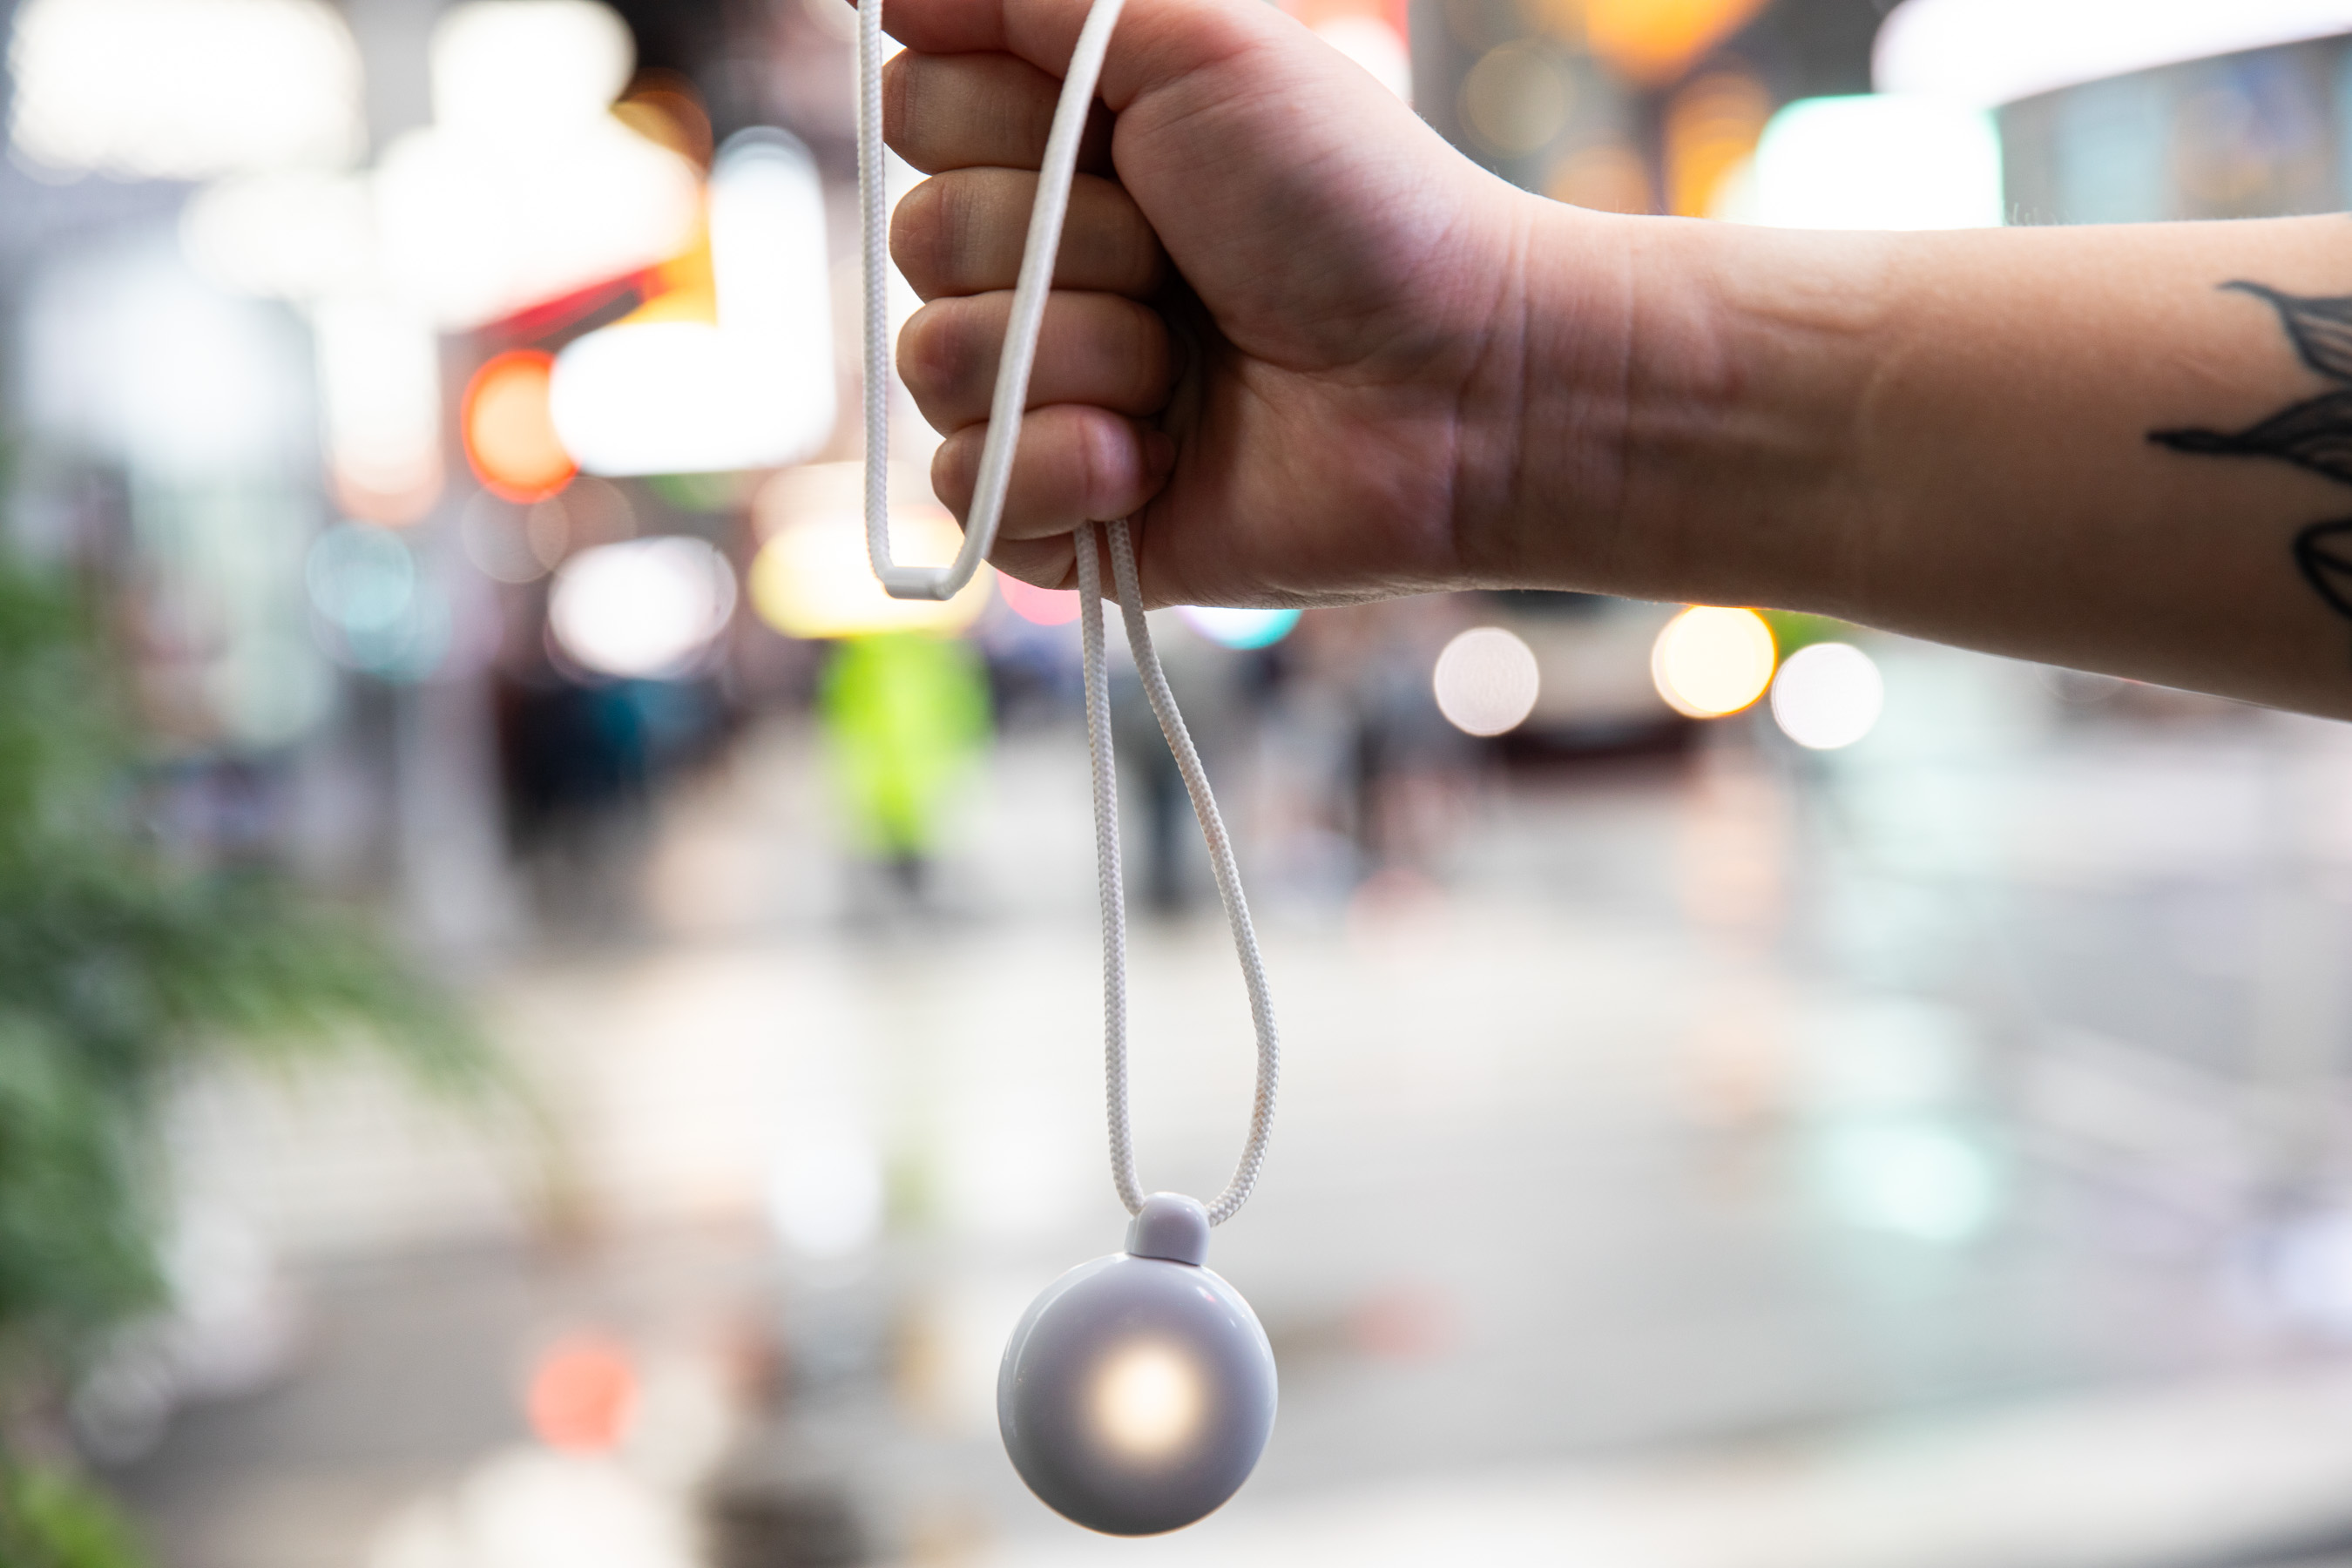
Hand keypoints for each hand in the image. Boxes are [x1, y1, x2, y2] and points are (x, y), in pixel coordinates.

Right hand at [881, 0, 1628, 604]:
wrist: (1454, 388)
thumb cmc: (1353, 205)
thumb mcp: (1203, 41)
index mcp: (1064, 152)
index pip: (916, 111)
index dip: (1004, 122)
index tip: (1122, 136)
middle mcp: (1044, 267)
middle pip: (918, 238)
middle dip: (1064, 244)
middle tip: (1181, 262)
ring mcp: (1049, 396)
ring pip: (938, 365)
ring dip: (1082, 356)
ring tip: (1187, 371)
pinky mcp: (1068, 517)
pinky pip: (970, 496)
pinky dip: (1066, 470)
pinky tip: (1157, 461)